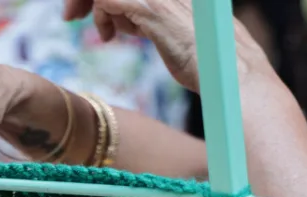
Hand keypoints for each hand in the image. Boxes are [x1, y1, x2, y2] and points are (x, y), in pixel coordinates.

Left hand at [63, 0, 269, 92]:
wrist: (234, 78)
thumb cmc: (210, 65)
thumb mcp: (173, 34)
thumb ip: (150, 21)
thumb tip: (125, 21)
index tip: (87, 12)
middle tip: (71, 16)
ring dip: (93, 6)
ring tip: (98, 30)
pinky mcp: (154, 11)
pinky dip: (101, 15)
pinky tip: (108, 37)